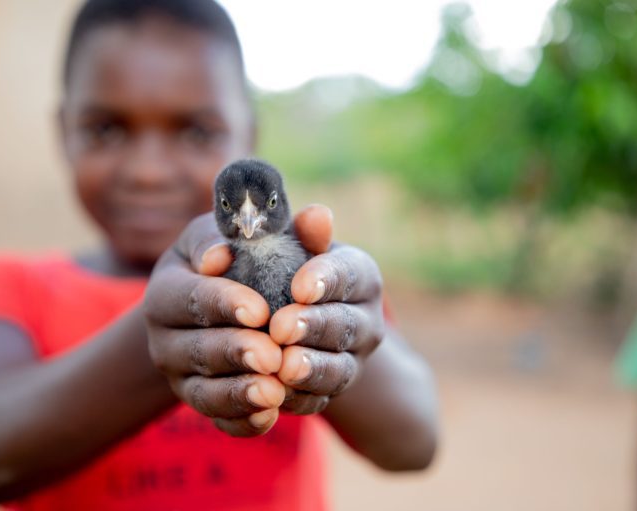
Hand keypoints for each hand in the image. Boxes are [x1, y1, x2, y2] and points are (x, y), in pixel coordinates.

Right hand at [144, 210, 318, 436]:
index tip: (260, 310)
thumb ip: (243, 228)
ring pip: (203, 391)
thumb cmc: (236, 257)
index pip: (188, 298)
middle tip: (273, 356)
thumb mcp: (236, 235)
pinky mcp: (200, 401)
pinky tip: (270, 417)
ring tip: (273, 393)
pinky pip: (217, 419)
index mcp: (167, 289)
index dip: (222, 304)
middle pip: (194, 349)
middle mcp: (165, 337)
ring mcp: (180, 374)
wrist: (229, 302)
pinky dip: (241, 421)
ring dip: (238, 394)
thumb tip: (222, 250)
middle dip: (234, 352)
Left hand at [269, 234, 385, 415]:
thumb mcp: (279, 242)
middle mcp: (365, 319)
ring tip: (285, 366)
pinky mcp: (331, 392)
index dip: (327, 279)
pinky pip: (318, 401)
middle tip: (281, 327)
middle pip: (347, 324)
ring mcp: (352, 360)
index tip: (300, 285)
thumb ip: (286, 231)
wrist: (286, 316)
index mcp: (358, 273)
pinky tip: (272, 395)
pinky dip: (297, 399)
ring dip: (312, 369)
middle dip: (315, 327)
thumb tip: (299, 221)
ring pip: (338, 369)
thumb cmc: (278, 266)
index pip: (350, 273)